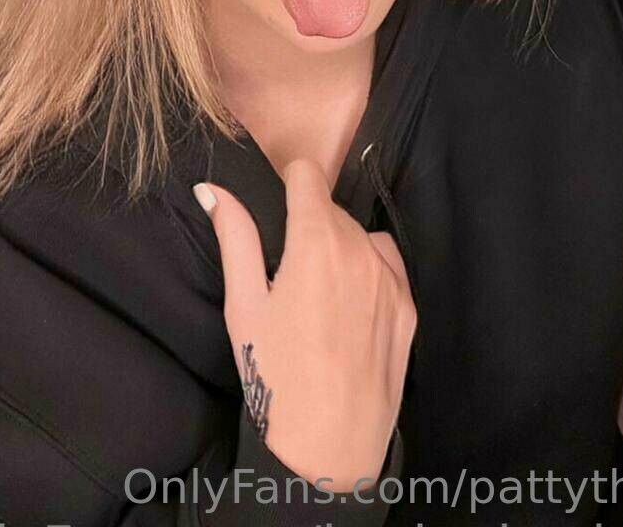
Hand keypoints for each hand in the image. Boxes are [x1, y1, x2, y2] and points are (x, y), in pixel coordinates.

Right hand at [195, 157, 416, 490]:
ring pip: (360, 236)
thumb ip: (234, 237)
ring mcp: (390, 278)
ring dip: (340, 248)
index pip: (308, 174)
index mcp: (316, 241)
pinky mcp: (409, 306)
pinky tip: (348, 307)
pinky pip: (386, 265)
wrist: (329, 448)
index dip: (289, 183)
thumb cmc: (275, 376)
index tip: (279, 206)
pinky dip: (368, 271)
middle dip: (309, 225)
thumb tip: (213, 190)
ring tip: (318, 295)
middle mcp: (360, 249)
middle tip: (287, 272)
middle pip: (331, 209)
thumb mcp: (243, 305)